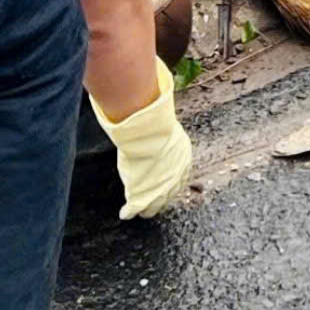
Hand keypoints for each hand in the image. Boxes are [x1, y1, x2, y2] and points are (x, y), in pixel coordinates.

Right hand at [96, 64, 191, 217]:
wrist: (150, 134)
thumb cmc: (155, 125)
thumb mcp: (164, 125)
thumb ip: (162, 124)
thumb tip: (157, 96)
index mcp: (184, 159)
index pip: (180, 175)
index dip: (171, 180)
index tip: (164, 183)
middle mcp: (177, 176)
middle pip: (169, 192)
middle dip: (161, 196)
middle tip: (152, 202)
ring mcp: (162, 188)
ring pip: (155, 203)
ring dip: (147, 206)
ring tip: (140, 210)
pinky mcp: (145, 195)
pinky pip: (139, 206)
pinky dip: (131, 210)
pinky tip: (125, 213)